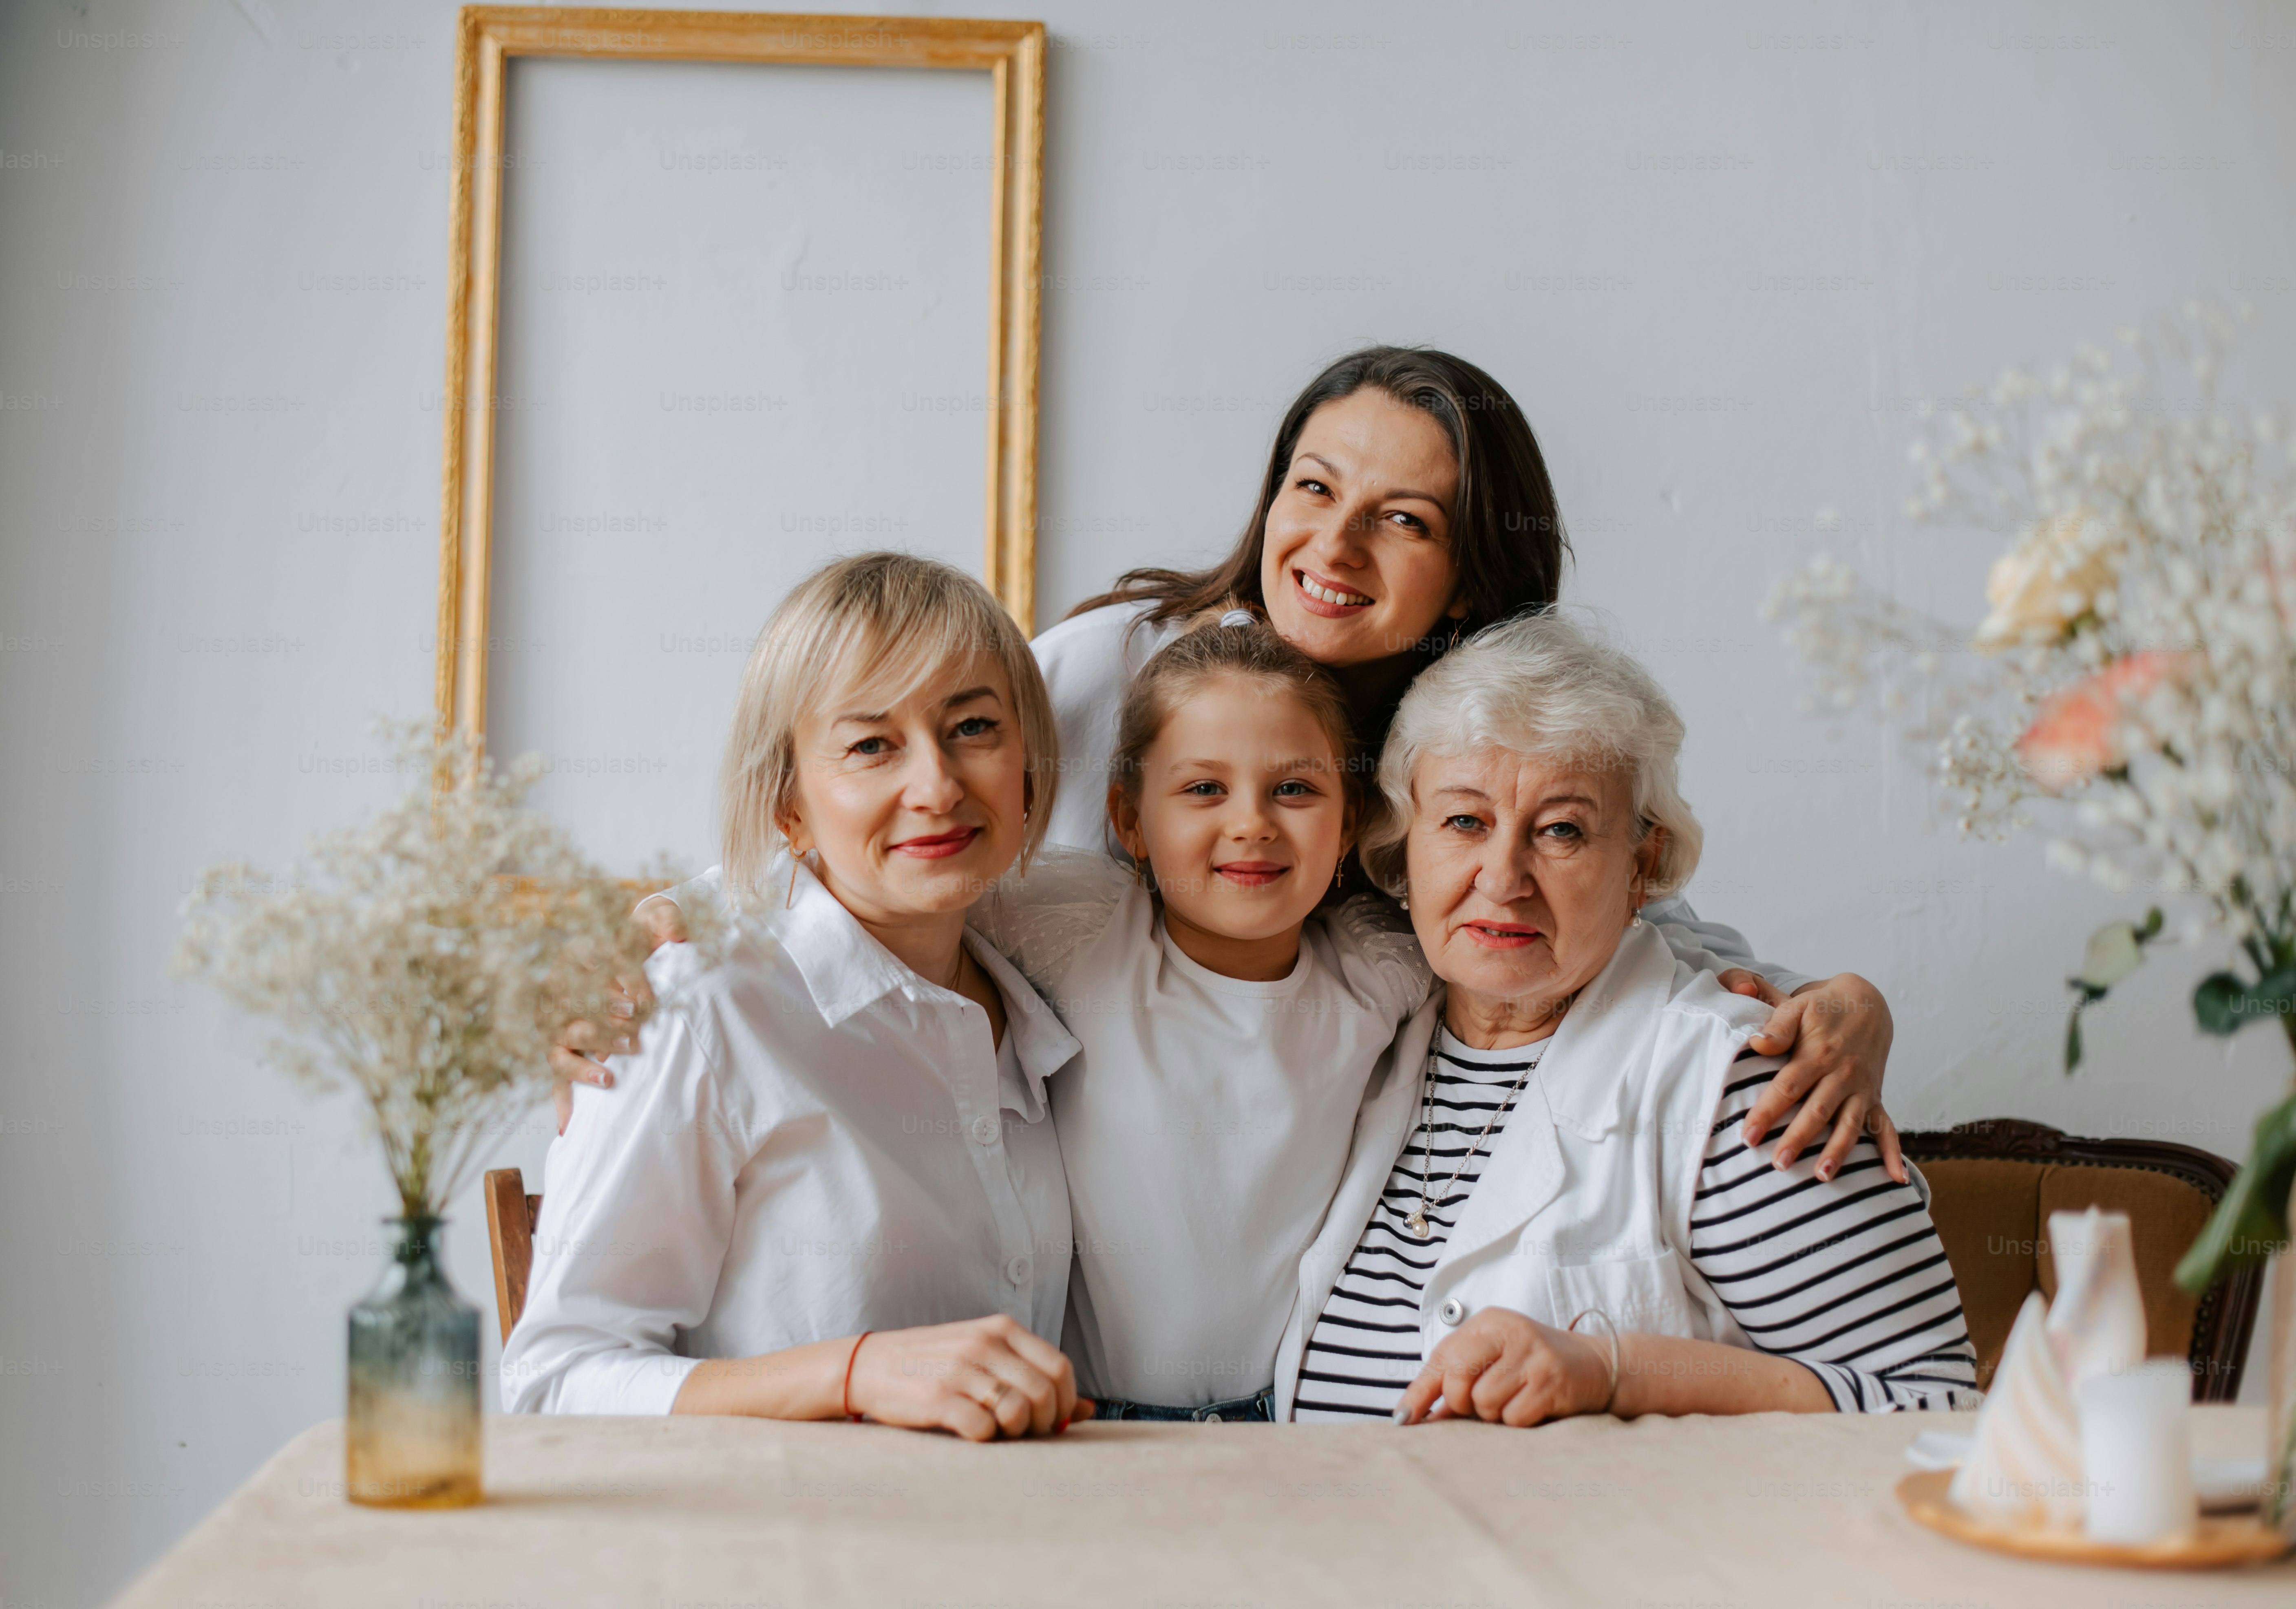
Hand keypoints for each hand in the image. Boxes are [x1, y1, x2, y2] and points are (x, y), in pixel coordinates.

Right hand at [548, 897, 686, 1134]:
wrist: (639, 957)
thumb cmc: (646, 941)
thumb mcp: (660, 923)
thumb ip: (668, 921)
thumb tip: (677, 935)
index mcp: (580, 955)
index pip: (591, 968)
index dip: (621, 983)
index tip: (647, 1000)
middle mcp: (562, 989)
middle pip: (571, 1009)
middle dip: (602, 1022)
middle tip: (634, 1027)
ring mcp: (561, 1023)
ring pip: (562, 1045)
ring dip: (584, 1061)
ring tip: (611, 1075)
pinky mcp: (566, 1050)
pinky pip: (560, 1077)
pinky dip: (565, 1100)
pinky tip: (570, 1125)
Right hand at [846, 1316, 1084, 1441]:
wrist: (868, 1365)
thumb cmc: (935, 1364)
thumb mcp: (986, 1357)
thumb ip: (1034, 1377)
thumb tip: (1089, 1410)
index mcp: (1001, 1329)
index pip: (1060, 1367)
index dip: (1066, 1402)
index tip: (1053, 1420)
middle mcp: (984, 1344)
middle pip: (1044, 1393)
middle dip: (1044, 1423)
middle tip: (1026, 1433)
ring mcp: (960, 1370)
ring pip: (1018, 1411)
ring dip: (1016, 1433)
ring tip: (999, 1433)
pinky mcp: (937, 1399)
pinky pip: (982, 1428)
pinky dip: (985, 1439)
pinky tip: (972, 1434)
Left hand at [1394, 1307, 1610, 1427]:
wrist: (1596, 1366)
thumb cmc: (1532, 1366)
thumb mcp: (1492, 1359)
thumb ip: (1454, 1380)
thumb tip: (1413, 1417)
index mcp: (1488, 1322)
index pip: (1442, 1358)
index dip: (1419, 1392)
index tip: (1403, 1421)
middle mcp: (1510, 1331)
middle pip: (1458, 1379)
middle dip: (1462, 1403)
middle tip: (1480, 1405)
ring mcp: (1533, 1355)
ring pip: (1485, 1403)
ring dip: (1495, 1413)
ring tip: (1514, 1400)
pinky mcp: (1552, 1381)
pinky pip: (1514, 1417)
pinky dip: (1519, 1421)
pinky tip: (1534, 1406)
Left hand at [1717, 969, 1904, 1183]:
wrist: (1867, 1003)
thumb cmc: (1822, 1008)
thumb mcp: (1797, 1006)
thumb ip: (1777, 1027)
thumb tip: (1757, 1043)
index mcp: (1819, 1054)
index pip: (1788, 1087)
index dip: (1767, 1111)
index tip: (1748, 1135)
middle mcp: (1842, 1075)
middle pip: (1818, 1112)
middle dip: (1798, 1140)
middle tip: (1778, 1165)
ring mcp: (1861, 1088)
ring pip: (1850, 1125)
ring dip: (1838, 1152)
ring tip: (1823, 1177)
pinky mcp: (1875, 1096)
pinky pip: (1886, 1127)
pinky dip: (1892, 1153)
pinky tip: (1896, 1178)